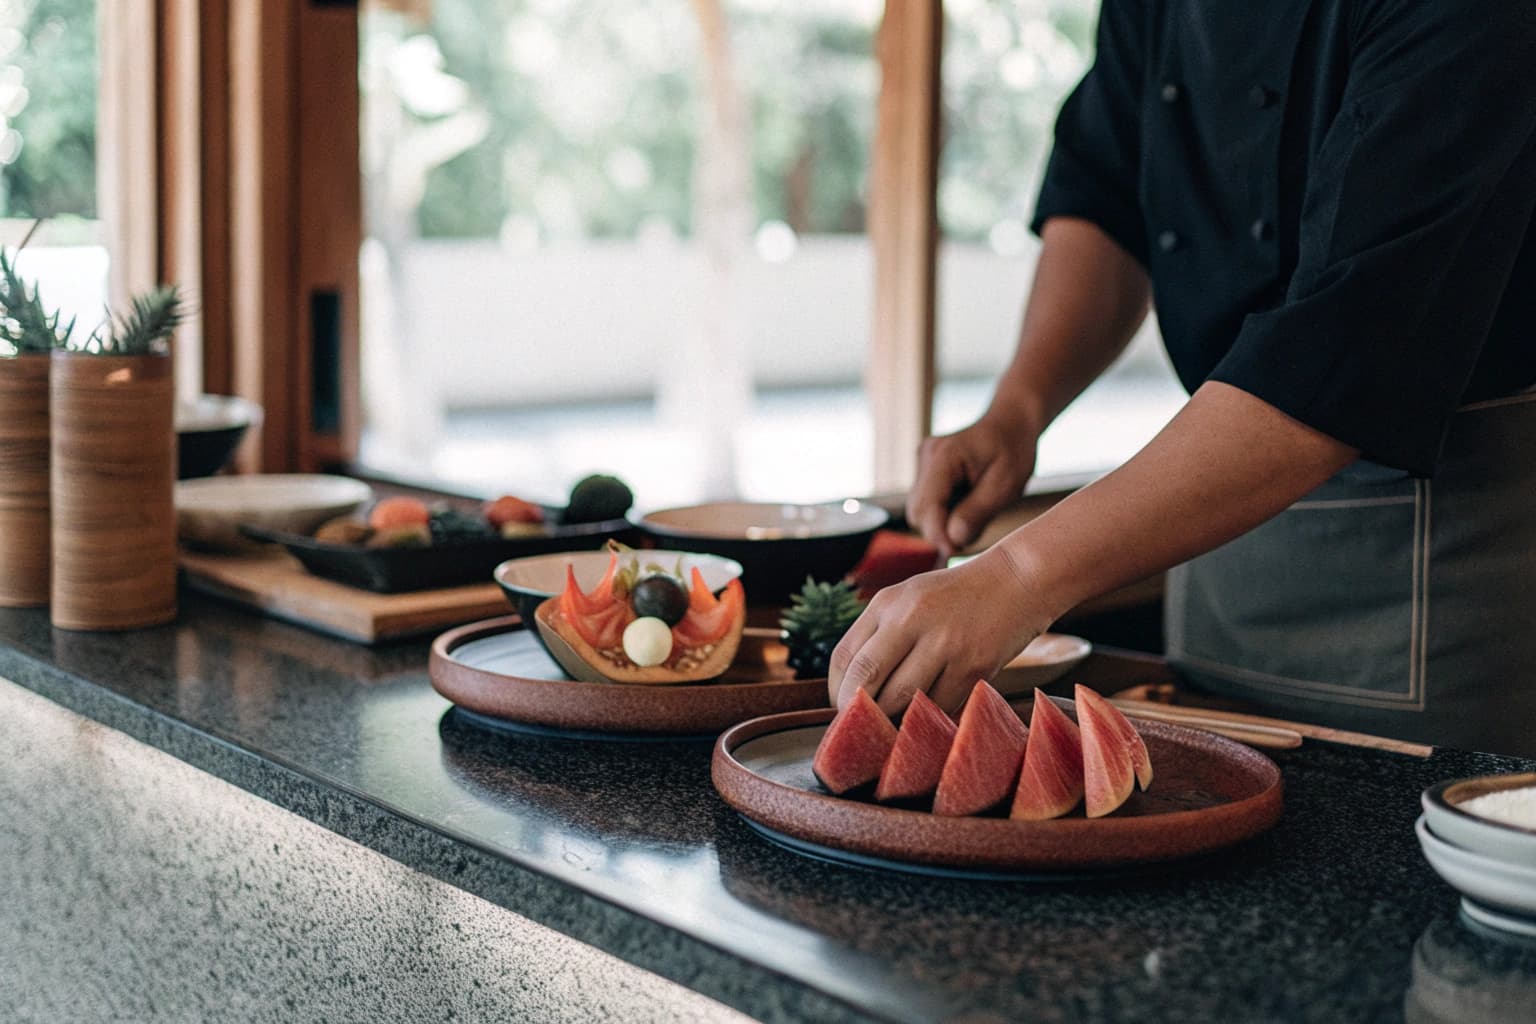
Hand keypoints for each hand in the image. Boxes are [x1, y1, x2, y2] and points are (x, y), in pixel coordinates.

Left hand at [827, 549, 1051, 715]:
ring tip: (895, 725)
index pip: (843, 656)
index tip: (843, 707)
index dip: (837, 691)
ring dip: (894, 720)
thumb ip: (879, 633)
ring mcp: (944, 644)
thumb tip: (852, 686)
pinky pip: (940, 706)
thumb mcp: (909, 598)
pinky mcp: (974, 667)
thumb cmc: (956, 596)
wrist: (1018, 581)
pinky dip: (930, 716)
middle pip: (866, 681)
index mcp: (887, 603)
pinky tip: (931, 713)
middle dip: (858, 712)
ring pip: (902, 701)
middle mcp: (910, 620)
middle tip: (862, 727)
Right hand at [906, 411, 1037, 559]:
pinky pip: (927, 502)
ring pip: (920, 509)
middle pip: (918, 511)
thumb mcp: (1005, 485)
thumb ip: (977, 512)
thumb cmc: (1013, 451)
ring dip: (942, 522)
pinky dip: (944, 512)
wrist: (1012, 423)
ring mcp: (924, 461)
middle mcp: (928, 456)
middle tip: (971, 533)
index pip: (927, 505)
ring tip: (975, 514)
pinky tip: (967, 504)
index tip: (955, 550)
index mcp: (945, 456)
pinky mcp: (927, 469)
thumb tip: (953, 540)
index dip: (938, 533)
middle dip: (939, 530)